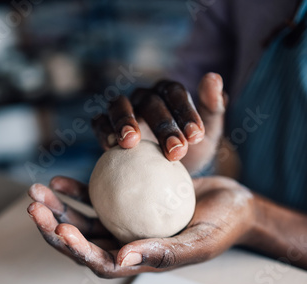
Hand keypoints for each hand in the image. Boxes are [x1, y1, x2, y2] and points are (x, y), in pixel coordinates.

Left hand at [27, 175, 255, 277]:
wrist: (233, 204)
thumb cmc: (222, 226)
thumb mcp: (199, 241)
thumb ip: (163, 253)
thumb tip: (120, 260)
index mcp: (140, 263)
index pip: (100, 263)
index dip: (76, 250)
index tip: (62, 227)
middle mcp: (126, 247)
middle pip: (81, 243)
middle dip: (53, 229)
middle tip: (34, 207)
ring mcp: (123, 226)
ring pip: (81, 222)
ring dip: (56, 209)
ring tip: (36, 191)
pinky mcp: (125, 205)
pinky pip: (95, 200)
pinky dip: (75, 192)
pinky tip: (59, 181)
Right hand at [92, 73, 225, 170]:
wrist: (170, 174)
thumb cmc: (191, 149)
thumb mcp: (209, 132)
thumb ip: (213, 106)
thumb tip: (214, 77)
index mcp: (169, 93)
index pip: (176, 94)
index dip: (186, 113)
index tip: (196, 137)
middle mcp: (144, 97)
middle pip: (150, 103)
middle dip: (163, 127)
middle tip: (176, 152)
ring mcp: (123, 111)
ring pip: (119, 106)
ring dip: (124, 121)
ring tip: (131, 141)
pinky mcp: (105, 127)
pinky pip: (100, 124)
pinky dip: (104, 131)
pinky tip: (111, 147)